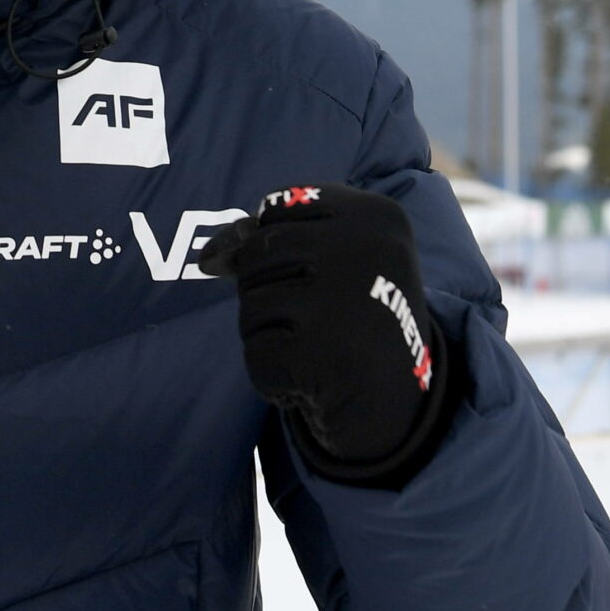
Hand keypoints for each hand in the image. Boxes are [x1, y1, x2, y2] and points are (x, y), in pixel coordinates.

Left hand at [196, 183, 452, 487]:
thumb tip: (210, 257)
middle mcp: (366, 250)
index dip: (278, 245)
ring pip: (252, 302)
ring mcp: (344, 302)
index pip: (278, 206)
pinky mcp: (321, 356)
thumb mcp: (336, 259)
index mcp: (376, 215)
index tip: (315, 274)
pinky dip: (273, 375)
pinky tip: (312, 381)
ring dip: (269, 333)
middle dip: (269, 290)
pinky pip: (256, 353)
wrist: (399, 403)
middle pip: (258, 252)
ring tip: (317, 349)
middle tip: (319, 320)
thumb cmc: (359, 317)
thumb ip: (273, 239)